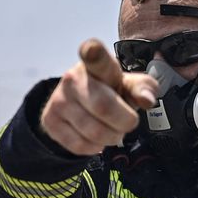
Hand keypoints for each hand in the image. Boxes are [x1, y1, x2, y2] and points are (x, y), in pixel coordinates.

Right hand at [40, 39, 158, 154]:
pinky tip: (95, 137)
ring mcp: (58, 100)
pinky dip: (95, 147)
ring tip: (111, 129)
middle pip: (104, 108)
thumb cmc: (111, 91)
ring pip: (94, 132)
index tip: (91, 49)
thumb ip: (143, 89)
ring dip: (111, 138)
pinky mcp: (50, 121)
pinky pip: (80, 146)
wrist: (79, 103)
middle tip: (127, 122)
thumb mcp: (130, 85)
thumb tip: (147, 100)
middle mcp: (72, 78)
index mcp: (96, 64)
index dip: (93, 53)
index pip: (95, 57)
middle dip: (124, 123)